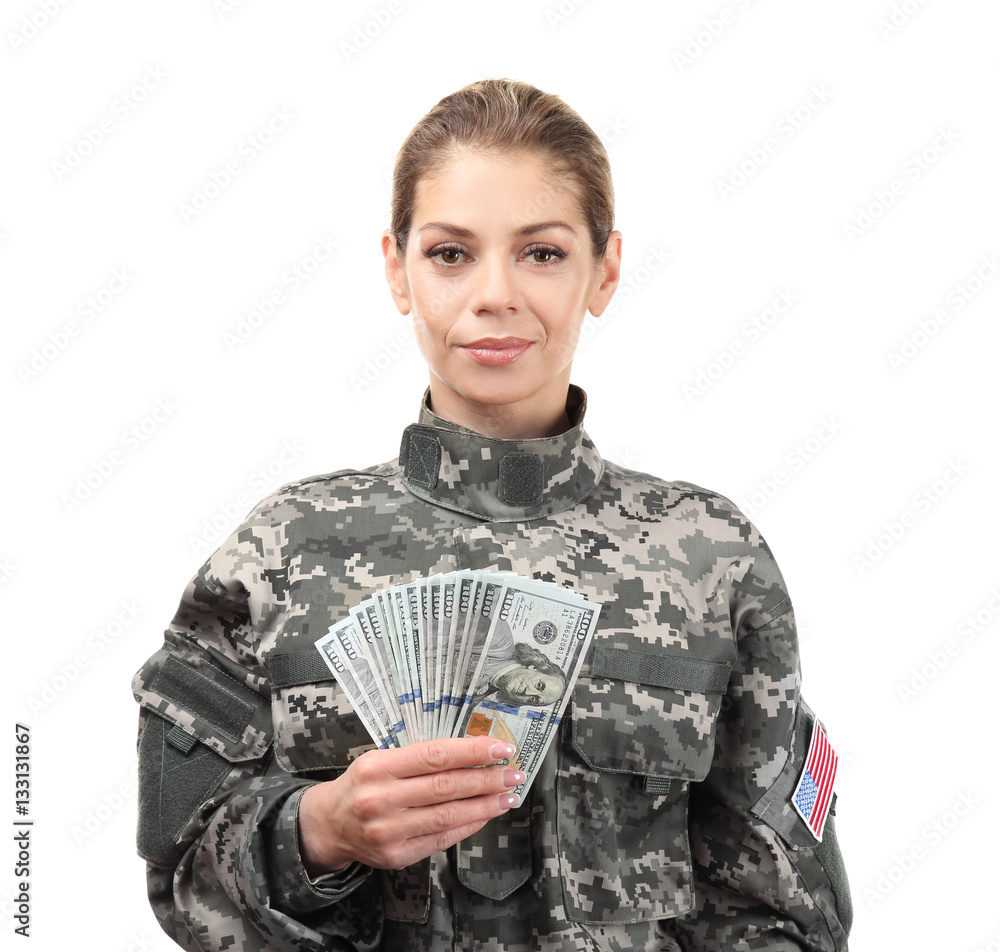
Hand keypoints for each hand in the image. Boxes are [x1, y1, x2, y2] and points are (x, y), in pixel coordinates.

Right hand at [297, 736, 523, 875]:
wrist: (329, 825)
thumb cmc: (363, 784)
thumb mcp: (381, 759)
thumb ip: (420, 757)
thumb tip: (472, 753)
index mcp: (378, 767)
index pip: (434, 756)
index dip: (471, 752)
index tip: (500, 748)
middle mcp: (381, 799)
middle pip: (445, 787)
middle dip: (486, 779)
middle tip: (514, 773)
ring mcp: (388, 831)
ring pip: (447, 816)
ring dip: (485, 805)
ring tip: (508, 795)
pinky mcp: (396, 856)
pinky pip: (441, 840)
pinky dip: (468, 825)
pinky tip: (486, 815)